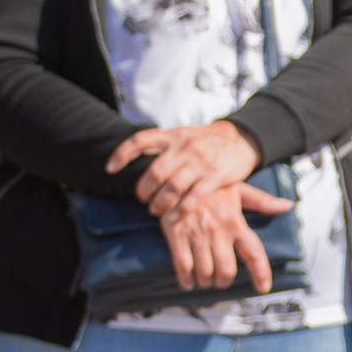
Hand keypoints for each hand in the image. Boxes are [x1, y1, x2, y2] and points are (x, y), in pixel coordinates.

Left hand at [105, 120, 262, 216]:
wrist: (241, 140)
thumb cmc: (207, 141)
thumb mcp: (184, 135)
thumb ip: (163, 144)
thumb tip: (135, 155)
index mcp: (173, 136)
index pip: (140, 141)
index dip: (121, 154)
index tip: (110, 169)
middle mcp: (184, 147)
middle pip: (155, 171)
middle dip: (143, 189)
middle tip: (141, 199)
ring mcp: (200, 162)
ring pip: (171, 187)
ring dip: (159, 202)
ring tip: (154, 210)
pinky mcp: (215, 177)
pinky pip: (193, 197)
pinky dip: (180, 209)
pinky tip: (173, 217)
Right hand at [156, 179, 291, 291]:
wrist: (175, 177)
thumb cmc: (209, 186)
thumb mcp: (238, 189)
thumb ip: (262, 201)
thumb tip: (286, 206)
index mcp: (235, 222)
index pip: (254, 253)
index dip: (261, 274)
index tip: (263, 288)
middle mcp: (218, 231)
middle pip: (227, 270)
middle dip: (224, 281)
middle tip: (221, 280)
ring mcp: (197, 234)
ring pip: (205, 272)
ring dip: (206, 281)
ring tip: (205, 279)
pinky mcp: (176, 236)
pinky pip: (183, 266)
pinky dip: (186, 279)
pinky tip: (188, 281)